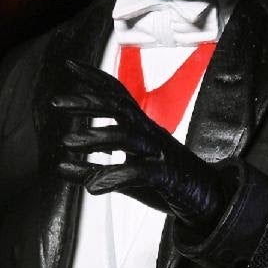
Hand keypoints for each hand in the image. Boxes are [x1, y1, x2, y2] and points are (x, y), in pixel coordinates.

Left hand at [50, 59, 233, 235]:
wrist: (209, 201)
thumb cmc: (168, 184)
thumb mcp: (123, 176)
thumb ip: (93, 170)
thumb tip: (61, 167)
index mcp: (142, 128)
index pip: (118, 95)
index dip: (95, 78)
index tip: (71, 66)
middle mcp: (150, 134)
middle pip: (119, 108)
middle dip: (88, 101)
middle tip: (58, 102)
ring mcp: (160, 153)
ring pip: (127, 137)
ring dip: (96, 137)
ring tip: (69, 143)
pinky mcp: (168, 176)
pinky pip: (141, 171)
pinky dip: (115, 176)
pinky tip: (94, 186)